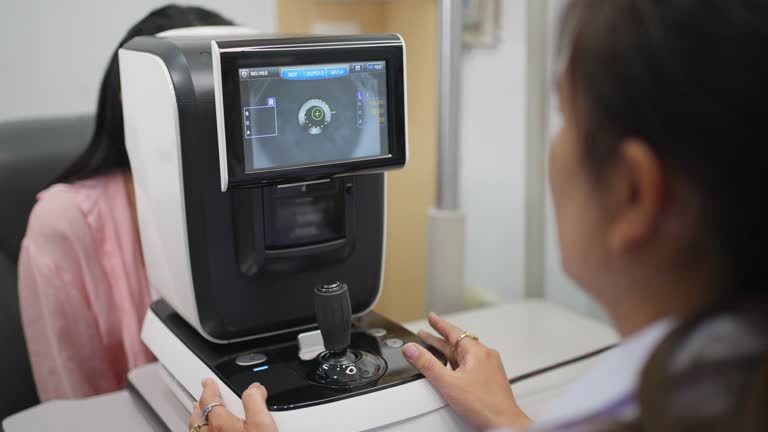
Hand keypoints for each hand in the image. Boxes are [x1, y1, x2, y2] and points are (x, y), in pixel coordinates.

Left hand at [189, 378, 277, 431]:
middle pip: (197, 418)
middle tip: (201, 397)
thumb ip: (255, 401)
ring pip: (198, 431)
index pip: (209, 399)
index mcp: (220, 424)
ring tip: (202, 416)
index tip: (208, 382)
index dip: (209, 388)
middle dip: (199, 405)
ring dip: (199, 421)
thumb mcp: (261, 423)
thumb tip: (254, 388)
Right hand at [402, 313, 531, 429]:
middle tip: (424, 334)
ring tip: (432, 350)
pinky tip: (451, 370)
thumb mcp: (448, 383)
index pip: (454, 331)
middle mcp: (485, 356)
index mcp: (477, 352)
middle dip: (439, 340)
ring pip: (463, 355)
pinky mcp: (489, 379)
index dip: (440, 324)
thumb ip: (427, 364)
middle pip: (457, 343)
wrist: (504, 423)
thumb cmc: (484, 405)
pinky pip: (470, 365)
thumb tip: (411, 349)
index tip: (431, 317)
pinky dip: (457, 363)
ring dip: (447, 352)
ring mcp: (489, 368)